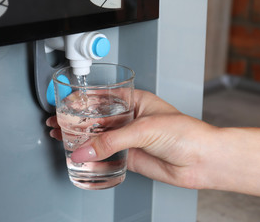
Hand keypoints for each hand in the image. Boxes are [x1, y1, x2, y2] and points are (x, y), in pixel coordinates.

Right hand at [47, 89, 215, 189]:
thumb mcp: (144, 129)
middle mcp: (129, 119)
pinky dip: (91, 156)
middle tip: (57, 122)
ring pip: (98, 137)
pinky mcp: (129, 156)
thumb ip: (112, 140)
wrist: (202, 160)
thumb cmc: (186, 133)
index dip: (81, 100)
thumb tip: (85, 148)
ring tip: (61, 136)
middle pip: (96, 118)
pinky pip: (105, 155)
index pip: (101, 97)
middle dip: (76, 120)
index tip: (65, 104)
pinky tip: (80, 154)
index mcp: (134, 101)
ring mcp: (128, 138)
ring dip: (80, 137)